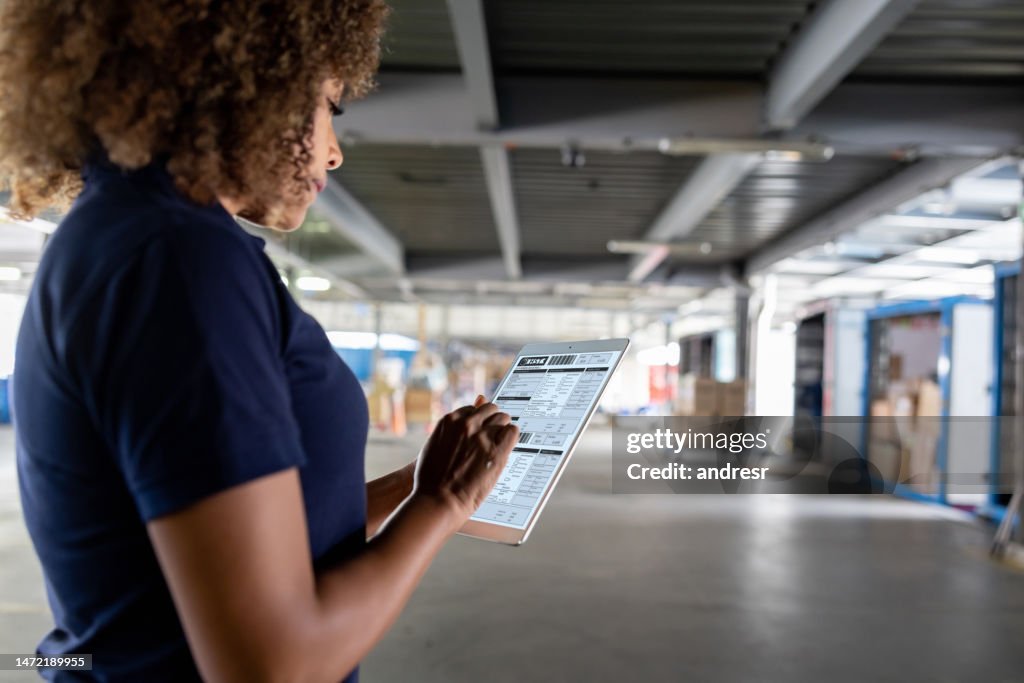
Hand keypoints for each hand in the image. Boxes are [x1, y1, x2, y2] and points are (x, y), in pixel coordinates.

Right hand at [411, 395, 517, 526]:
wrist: (438, 500)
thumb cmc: (434, 476)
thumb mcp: (438, 442)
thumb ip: (459, 422)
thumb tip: (480, 399)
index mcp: (450, 420)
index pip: (475, 408)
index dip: (479, 422)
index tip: (479, 432)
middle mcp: (467, 424)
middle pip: (491, 410)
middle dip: (492, 422)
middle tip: (489, 439)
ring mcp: (482, 437)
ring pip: (503, 419)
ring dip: (502, 430)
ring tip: (495, 446)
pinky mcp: (496, 452)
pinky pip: (512, 432)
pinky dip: (510, 438)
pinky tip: (503, 449)